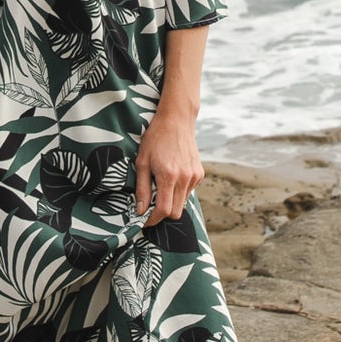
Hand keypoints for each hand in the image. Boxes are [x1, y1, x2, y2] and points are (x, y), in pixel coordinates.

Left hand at [135, 102, 202, 225]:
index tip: (143, 221)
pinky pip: (188, 192)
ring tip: (160, 187)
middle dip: (161, 214)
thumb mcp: (142, 162)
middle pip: (175, 212)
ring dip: (170, 202)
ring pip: (182, 203)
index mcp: (169, 176)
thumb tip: (140, 211)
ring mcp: (194, 176)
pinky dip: (178, 192)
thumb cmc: (155, 139)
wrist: (177, 120)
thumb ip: (142, 189)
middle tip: (149, 207)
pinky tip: (171, 177)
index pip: (163, 210)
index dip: (152, 220)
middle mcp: (185, 178)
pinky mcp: (200, 174)